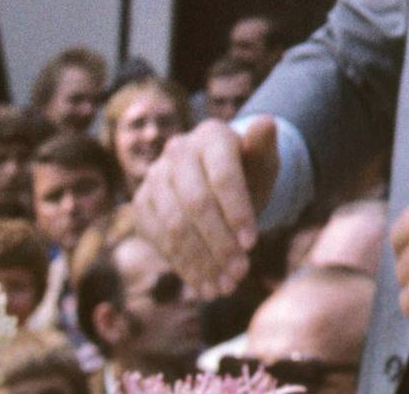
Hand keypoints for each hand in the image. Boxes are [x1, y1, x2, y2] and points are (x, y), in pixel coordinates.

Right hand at [133, 117, 277, 297]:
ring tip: (224, 287)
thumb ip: (264, 147)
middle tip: (240, 273)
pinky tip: (204, 284)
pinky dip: (182, 265)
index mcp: (211, 135)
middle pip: (196, 204)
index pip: (222, 176)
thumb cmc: (247, 173)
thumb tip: (267, 122)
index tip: (252, 244)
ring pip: (174, 225)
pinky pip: (158, 239)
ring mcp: (154, 177)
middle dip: (220, 244)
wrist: (217, 184)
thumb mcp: (263, 163)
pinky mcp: (142, 204)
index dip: (236, 211)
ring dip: (201, 261)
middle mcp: (177, 151)